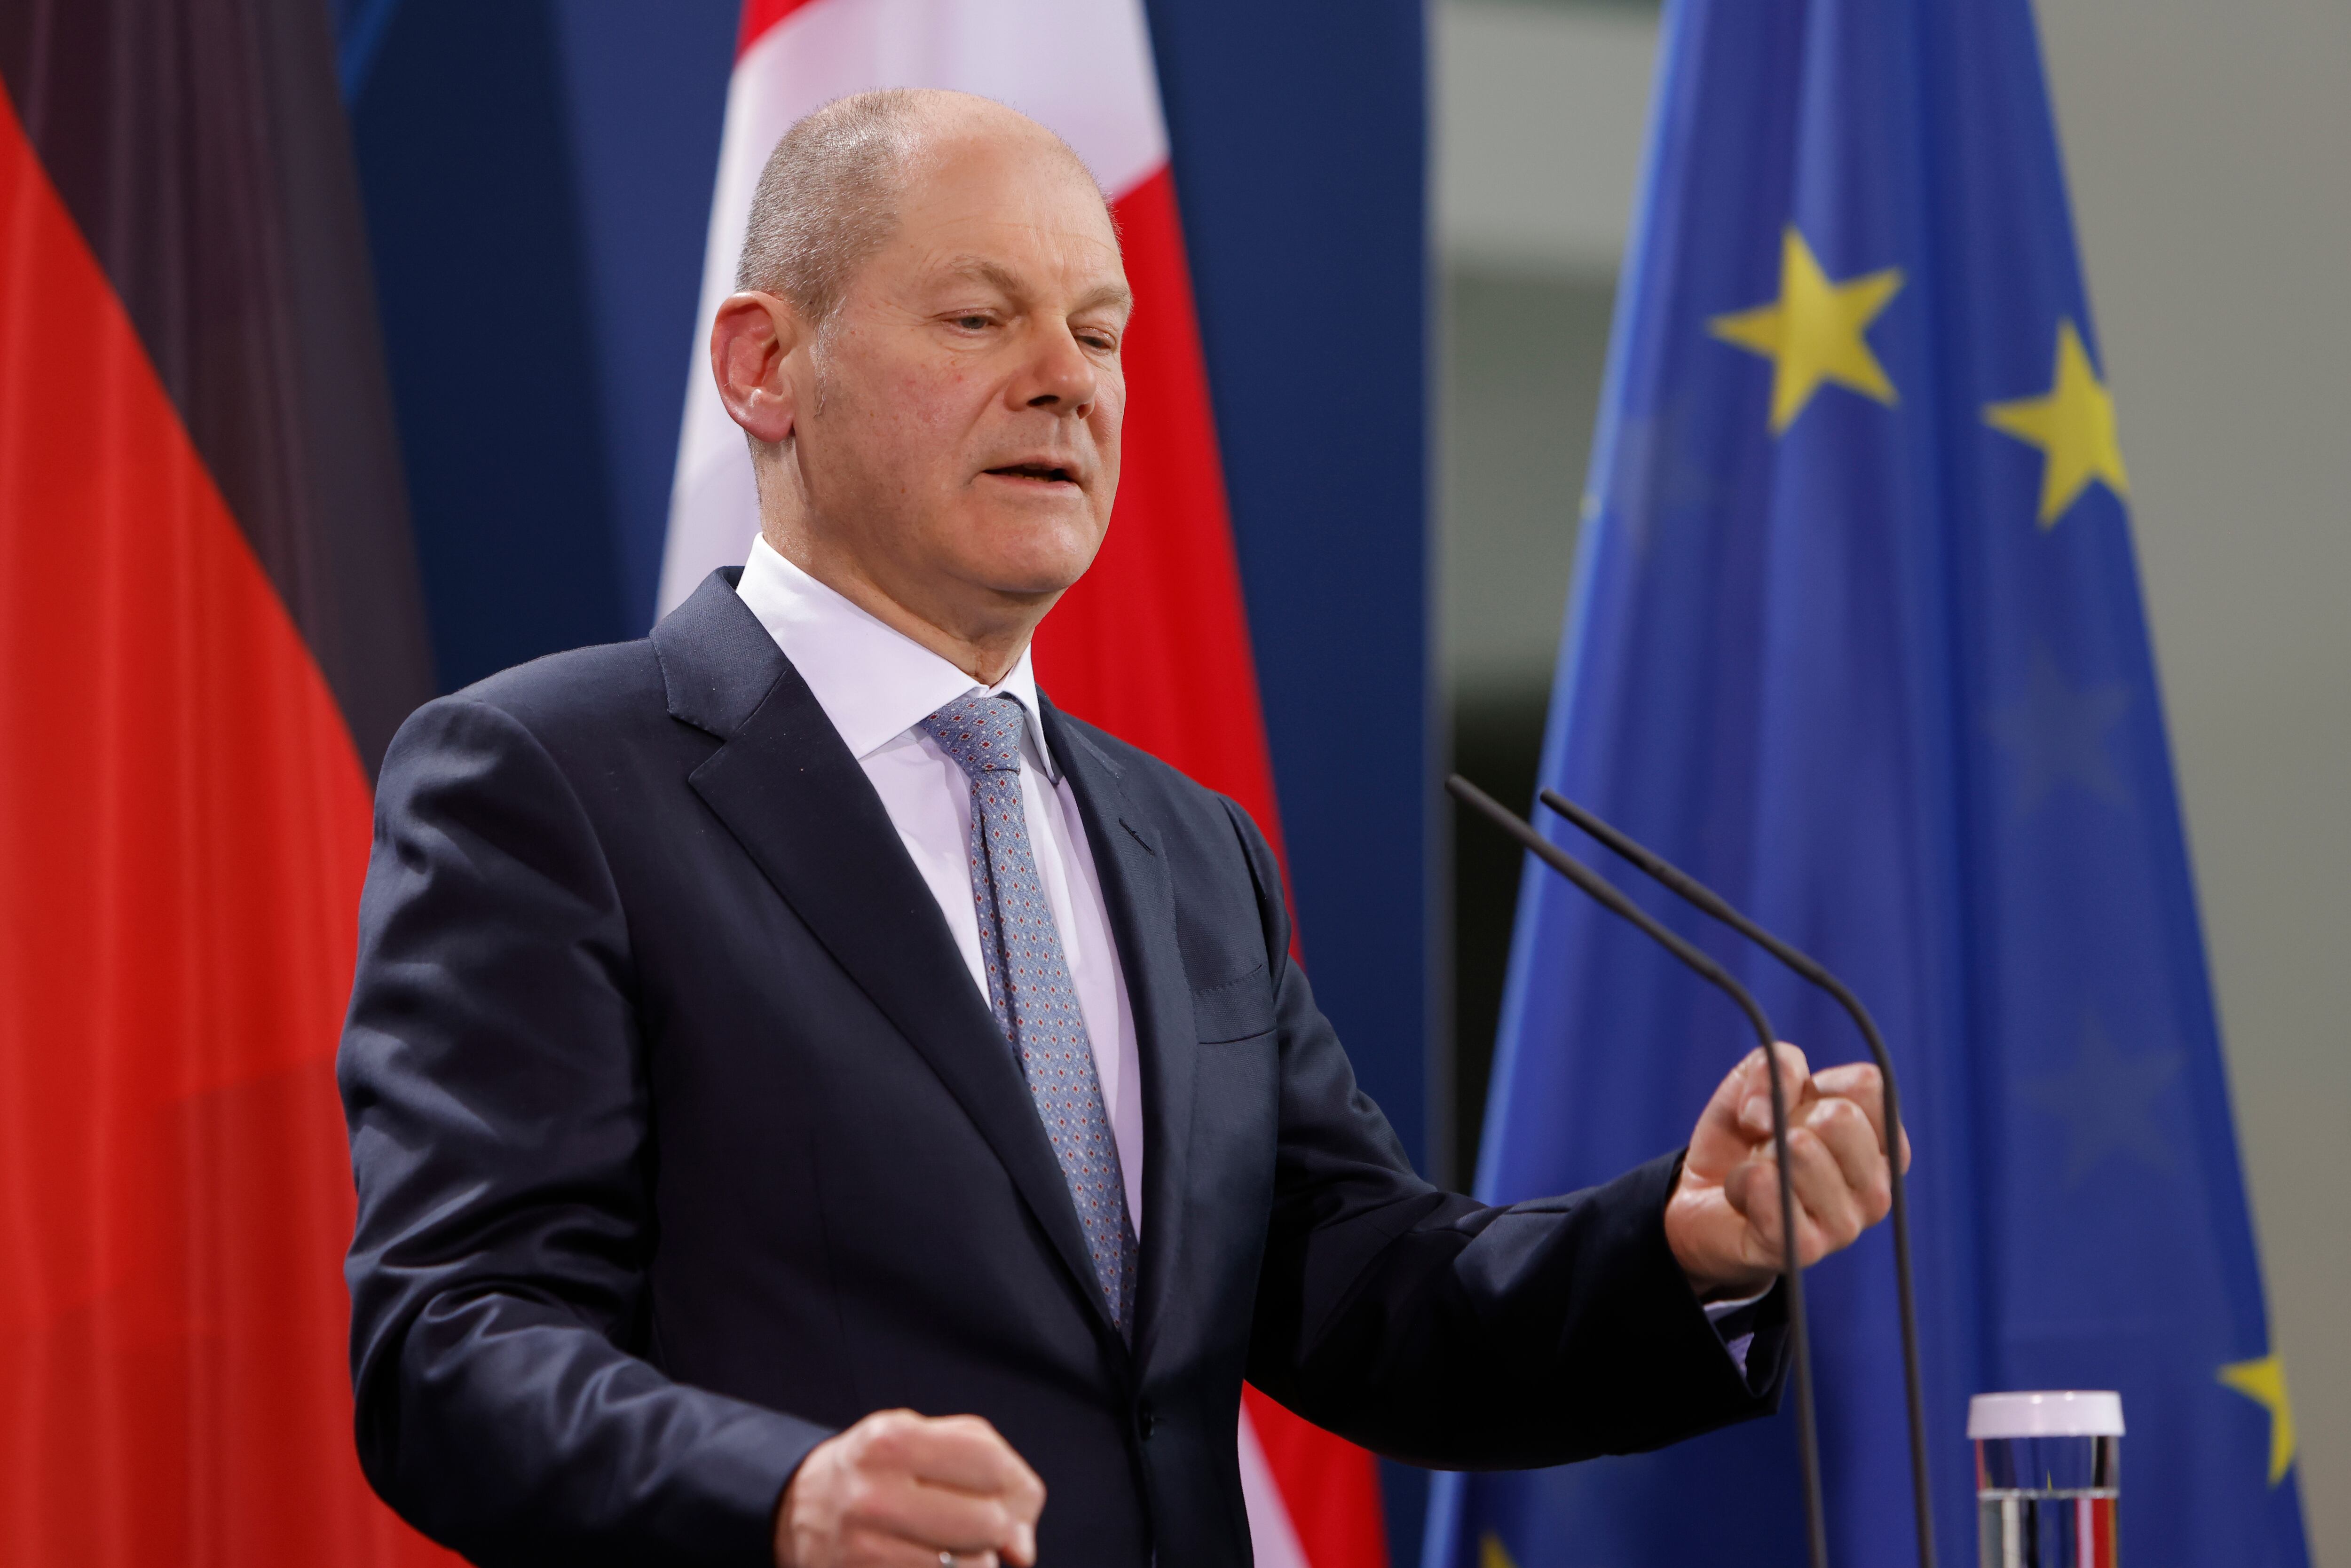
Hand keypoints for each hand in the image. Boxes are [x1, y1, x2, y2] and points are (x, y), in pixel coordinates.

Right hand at [773, 1409, 1044, 1567]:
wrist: (799, 1506)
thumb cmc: (879, 1467)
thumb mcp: (921, 1437)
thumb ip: (988, 1465)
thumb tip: (1022, 1547)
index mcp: (892, 1440)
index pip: (992, 1464)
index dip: (1018, 1485)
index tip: (1011, 1497)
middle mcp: (873, 1493)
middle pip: (989, 1522)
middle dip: (1001, 1529)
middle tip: (983, 1527)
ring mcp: (864, 1548)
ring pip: (972, 1566)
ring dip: (978, 1561)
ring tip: (953, 1546)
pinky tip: (934, 1562)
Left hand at [1664, 1044, 1911, 1299]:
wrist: (1700, 1197)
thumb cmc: (1745, 1136)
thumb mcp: (1755, 1080)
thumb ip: (1774, 1066)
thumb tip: (1765, 1117)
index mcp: (1881, 1143)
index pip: (1869, 1086)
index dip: (1816, 1084)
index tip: (1797, 1107)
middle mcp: (1876, 1188)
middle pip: (1840, 1118)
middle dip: (1786, 1119)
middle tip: (1773, 1146)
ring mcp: (1848, 1224)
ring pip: (1803, 1151)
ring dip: (1761, 1154)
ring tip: (1760, 1173)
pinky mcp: (1808, 1248)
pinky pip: (1770, 1190)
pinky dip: (1742, 1181)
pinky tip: (1744, 1196)